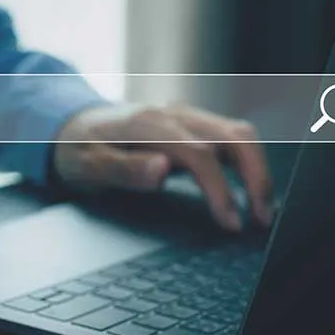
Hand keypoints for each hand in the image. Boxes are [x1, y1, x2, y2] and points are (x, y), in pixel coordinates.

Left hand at [54, 104, 273, 230]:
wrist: (70, 125)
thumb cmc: (78, 149)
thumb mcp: (87, 165)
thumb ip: (124, 169)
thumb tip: (161, 170)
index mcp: (149, 123)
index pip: (201, 154)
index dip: (220, 189)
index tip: (230, 221)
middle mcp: (173, 114)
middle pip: (234, 136)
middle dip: (257, 176)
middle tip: (263, 218)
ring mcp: (185, 117)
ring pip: (238, 134)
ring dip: (257, 169)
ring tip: (263, 210)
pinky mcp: (191, 125)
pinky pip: (230, 138)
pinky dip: (247, 163)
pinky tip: (250, 191)